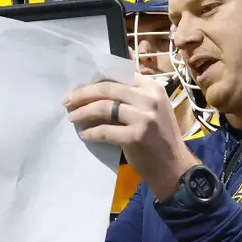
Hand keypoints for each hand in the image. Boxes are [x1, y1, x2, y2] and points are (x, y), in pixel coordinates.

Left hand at [65, 77, 198, 200]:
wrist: (174, 166)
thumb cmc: (159, 137)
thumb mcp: (152, 108)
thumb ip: (133, 94)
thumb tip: (101, 84)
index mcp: (153, 87)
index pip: (119, 75)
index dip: (96, 80)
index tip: (80, 88)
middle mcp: (150, 98)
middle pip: (108, 88)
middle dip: (83, 94)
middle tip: (67, 101)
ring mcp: (145, 117)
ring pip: (104, 107)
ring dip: (83, 112)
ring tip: (72, 117)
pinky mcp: (137, 135)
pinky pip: (106, 130)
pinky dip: (92, 132)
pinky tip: (84, 134)